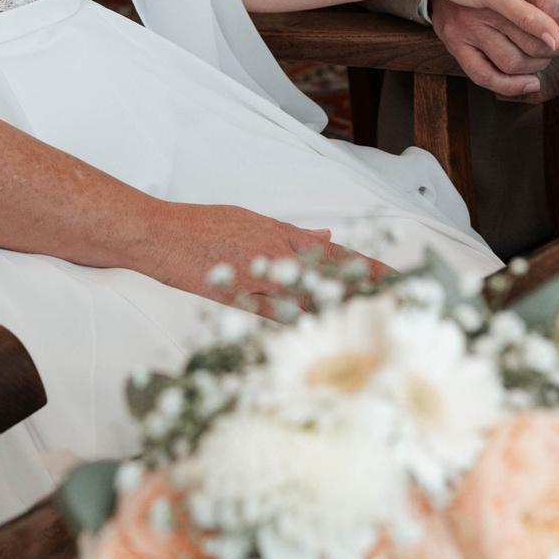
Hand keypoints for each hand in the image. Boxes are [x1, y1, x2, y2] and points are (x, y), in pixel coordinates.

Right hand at [144, 203, 385, 308]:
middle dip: (364, 292)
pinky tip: (319, 337)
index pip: (335, 251)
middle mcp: (276, 253)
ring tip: (369, 326)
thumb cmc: (201, 226)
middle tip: (398, 307)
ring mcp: (258, 276)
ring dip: (337, 311)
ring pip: (307, 298)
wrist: (160, 234)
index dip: (369, 265)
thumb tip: (323, 237)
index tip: (397, 278)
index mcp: (281, 233)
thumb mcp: (251, 221)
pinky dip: (297, 325)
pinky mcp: (238, 296)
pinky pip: (274, 315)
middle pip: (330, 276)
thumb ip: (290, 234)